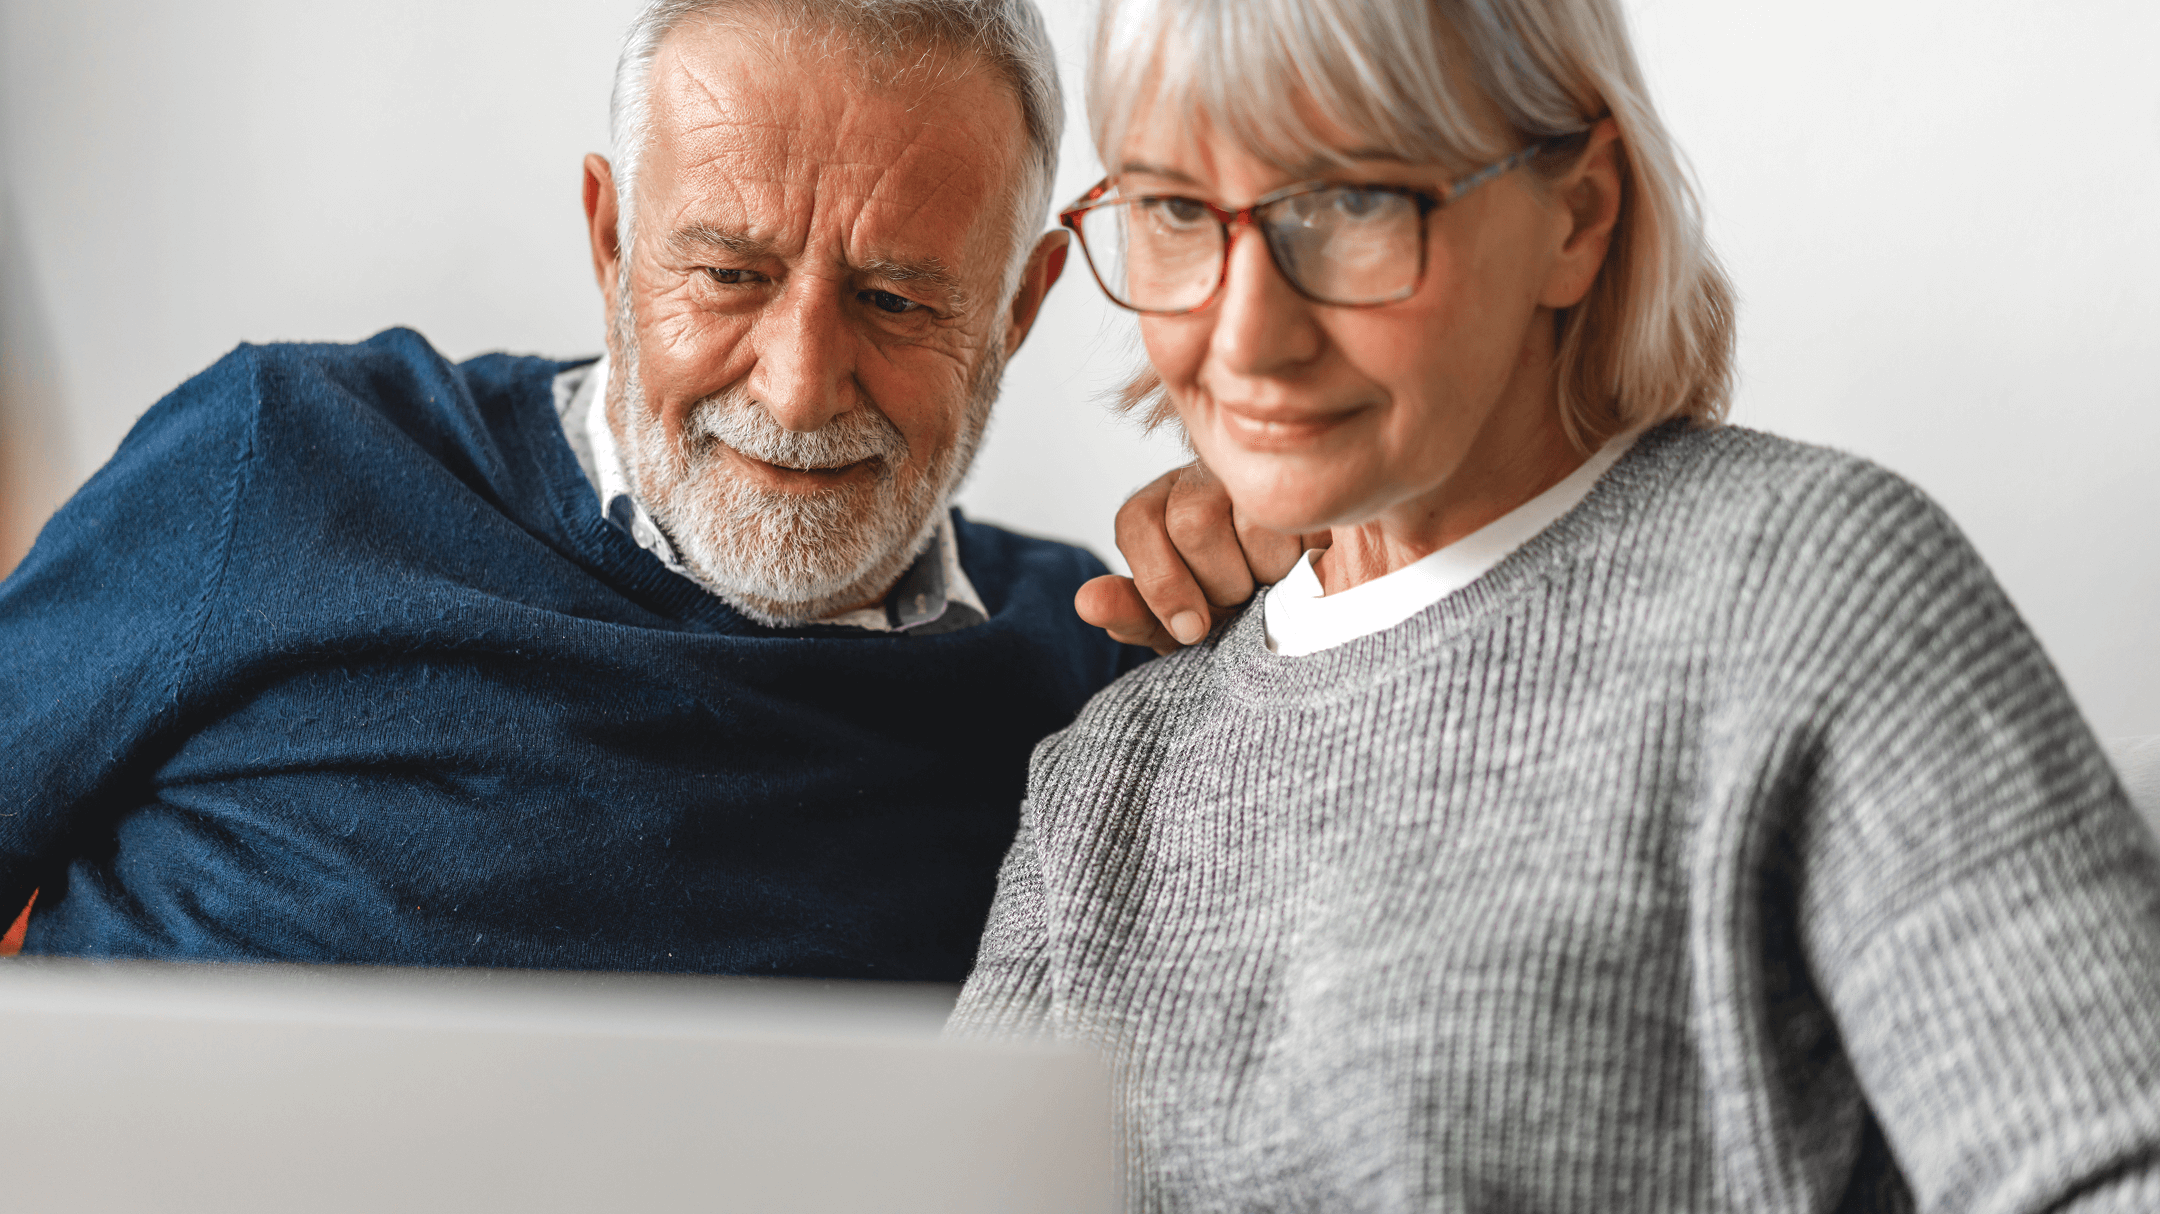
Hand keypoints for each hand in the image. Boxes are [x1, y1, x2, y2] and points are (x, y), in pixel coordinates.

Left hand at [1077, 462, 1326, 652]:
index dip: (1161, 583)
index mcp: (1160, 504)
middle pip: (1191, 520)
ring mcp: (1258, 468)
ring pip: (1251, 519)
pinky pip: (1301, 519)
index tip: (1190, 630)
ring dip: (1266, 575)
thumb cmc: (1233, 612)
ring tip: (1275, 585)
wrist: (1304, 609)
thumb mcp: (1178, 625)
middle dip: (1219, 585)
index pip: (1138, 522)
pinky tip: (1305, 566)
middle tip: (1241, 604)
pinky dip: (1302, 560)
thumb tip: (1087, 602)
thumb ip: (1134, 614)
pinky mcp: (1308, 476)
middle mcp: (1202, 475)